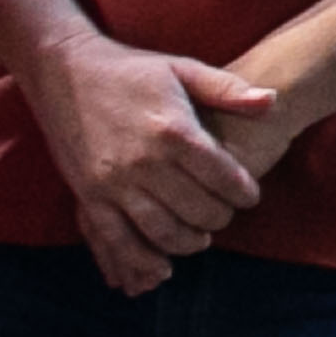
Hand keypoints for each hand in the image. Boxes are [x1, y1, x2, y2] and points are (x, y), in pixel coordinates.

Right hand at [30, 28, 274, 295]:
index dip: (245, 193)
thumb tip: (272, 101)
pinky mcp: (88, 195)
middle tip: (225, 215)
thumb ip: (229, 89)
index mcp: (174, 130)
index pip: (224, 177)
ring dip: (189, 242)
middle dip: (220, 219)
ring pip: (163, 232)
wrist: (64, 70)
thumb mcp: (183, 69)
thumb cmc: (131, 70)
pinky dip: (141, 260)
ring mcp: (113, 182)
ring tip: (200, 237)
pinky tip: (161, 267)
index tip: (250, 196)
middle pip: (198, 210)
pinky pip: (117, 240)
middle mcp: (145, 161)